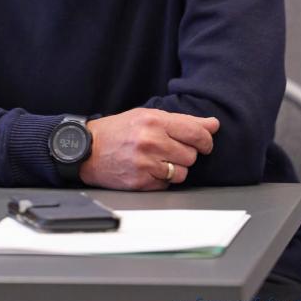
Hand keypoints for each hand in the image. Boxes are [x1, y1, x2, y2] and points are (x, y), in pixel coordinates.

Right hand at [79, 108, 219, 190]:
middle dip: (185, 153)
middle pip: (191, 155)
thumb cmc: (118, 130)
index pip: (196, 133)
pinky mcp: (141, 182)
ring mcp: (146, 163)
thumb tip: (213, 124)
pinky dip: (162, 179)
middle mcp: (151, 141)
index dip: (206, 140)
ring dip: (175, 168)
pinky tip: (148, 169)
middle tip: (170, 149)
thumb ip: (182, 121)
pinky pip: (167, 184)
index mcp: (154, 121)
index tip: (204, 143)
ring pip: (182, 172)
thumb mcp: (147, 116)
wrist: (87, 149)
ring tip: (158, 159)